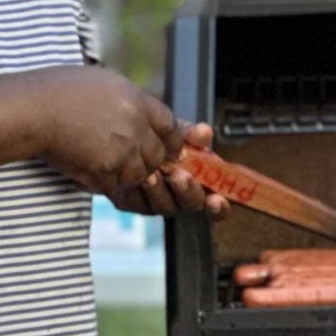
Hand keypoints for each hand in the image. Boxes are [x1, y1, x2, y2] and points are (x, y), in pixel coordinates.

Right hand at [31, 68, 185, 202]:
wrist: (33, 110)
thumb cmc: (61, 90)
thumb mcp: (105, 82)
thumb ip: (130, 101)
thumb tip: (145, 115)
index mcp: (136, 101)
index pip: (170, 126)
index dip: (171, 139)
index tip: (167, 145)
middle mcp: (133, 128)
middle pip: (159, 154)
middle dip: (150, 158)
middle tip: (133, 156)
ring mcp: (119, 153)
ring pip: (140, 174)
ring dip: (128, 173)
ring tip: (108, 163)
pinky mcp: (101, 173)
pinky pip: (115, 186)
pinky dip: (106, 182)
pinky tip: (91, 170)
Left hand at [113, 121, 230, 217]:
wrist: (114, 132)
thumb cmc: (150, 132)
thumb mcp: (173, 129)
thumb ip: (190, 133)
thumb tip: (205, 132)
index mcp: (198, 177)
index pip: (216, 199)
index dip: (220, 206)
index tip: (217, 199)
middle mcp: (179, 193)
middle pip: (192, 205)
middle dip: (188, 192)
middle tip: (181, 176)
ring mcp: (157, 199)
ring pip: (166, 207)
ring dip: (162, 191)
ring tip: (154, 174)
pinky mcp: (133, 201)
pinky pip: (141, 204)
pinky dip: (143, 192)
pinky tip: (141, 177)